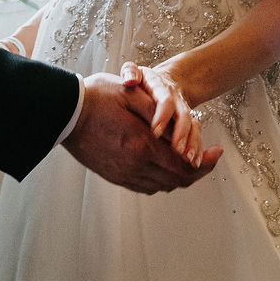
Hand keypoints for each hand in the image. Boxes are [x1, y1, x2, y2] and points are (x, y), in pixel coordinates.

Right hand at [61, 72, 222, 193]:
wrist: (63, 114)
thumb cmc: (95, 98)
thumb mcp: (131, 94)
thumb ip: (159, 111)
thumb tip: (181, 126)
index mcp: (143, 144)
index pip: (185, 165)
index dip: (205, 162)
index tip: (216, 152)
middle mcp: (135, 165)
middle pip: (177, 180)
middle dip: (198, 171)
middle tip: (208, 158)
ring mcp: (124, 174)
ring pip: (163, 186)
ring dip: (180, 176)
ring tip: (189, 161)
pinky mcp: (114, 176)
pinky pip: (146, 186)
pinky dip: (162, 179)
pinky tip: (165, 165)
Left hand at [120, 61, 206, 164]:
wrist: (165, 83)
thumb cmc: (144, 82)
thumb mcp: (136, 71)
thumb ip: (130, 72)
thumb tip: (129, 80)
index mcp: (161, 88)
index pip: (164, 100)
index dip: (162, 115)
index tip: (156, 131)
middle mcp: (176, 101)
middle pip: (183, 116)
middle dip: (181, 134)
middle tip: (177, 150)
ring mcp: (184, 113)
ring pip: (193, 128)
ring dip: (192, 144)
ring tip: (189, 160)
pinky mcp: (189, 125)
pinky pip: (196, 137)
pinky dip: (197, 151)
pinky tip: (195, 164)